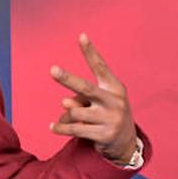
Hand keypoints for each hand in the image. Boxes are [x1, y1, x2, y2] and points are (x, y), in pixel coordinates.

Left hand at [48, 33, 136, 162]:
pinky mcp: (104, 135)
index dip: (90, 52)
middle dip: (68, 79)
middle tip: (53, 70)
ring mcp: (111, 119)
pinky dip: (61, 128)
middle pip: (86, 88)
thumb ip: (82, 98)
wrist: (125, 142)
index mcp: (114, 87)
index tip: (82, 36)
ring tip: (68, 119)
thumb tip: (65, 104)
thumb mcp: (99, 102)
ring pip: (75, 112)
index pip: (100, 67)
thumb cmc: (106, 114)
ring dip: (66, 115)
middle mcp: (115, 101)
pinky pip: (74, 128)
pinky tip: (52, 127)